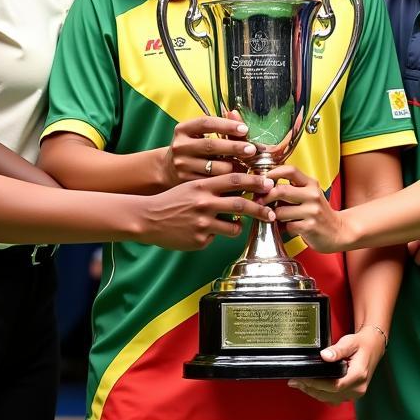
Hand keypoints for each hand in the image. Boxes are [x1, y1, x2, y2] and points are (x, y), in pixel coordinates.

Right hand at [139, 172, 274, 250]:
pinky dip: (214, 235)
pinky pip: (216, 238)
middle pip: (241, 204)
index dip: (255, 181)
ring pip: (234, 226)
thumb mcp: (192, 186)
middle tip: (271, 212)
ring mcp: (202, 223)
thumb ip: (214, 186)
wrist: (148, 218)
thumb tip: (241, 187)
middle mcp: (204, 203)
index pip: (235, 180)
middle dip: (260, 209)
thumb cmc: (173, 200)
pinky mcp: (199, 240)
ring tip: (234, 224)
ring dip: (238, 226)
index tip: (269, 184)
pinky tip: (200, 232)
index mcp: (203, 185)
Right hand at [161, 115, 256, 186]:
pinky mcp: (186, 181)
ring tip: (248, 165)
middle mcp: (180, 146)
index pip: (206, 123)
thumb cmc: (192, 147)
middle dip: (234, 147)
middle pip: (211, 146)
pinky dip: (227, 180)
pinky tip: (237, 178)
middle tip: (252, 149)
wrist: (169, 169)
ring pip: (214, 167)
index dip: (226, 125)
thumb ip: (219, 126)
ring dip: (234, 166)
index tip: (245, 129)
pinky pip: (212, 181)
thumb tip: (237, 114)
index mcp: (183, 129)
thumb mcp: (199, 134)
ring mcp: (182, 165)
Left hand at [263, 165, 349, 252]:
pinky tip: (283, 227)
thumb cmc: (318, 213)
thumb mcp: (309, 195)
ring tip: (272, 217)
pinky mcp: (310, 226)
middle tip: (258, 201)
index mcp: (311, 184)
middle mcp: (313, 195)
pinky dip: (281, 227)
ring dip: (272, 215)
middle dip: (265, 197)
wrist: (339, 232)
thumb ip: (292, 188)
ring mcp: (312, 211)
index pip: (290, 170)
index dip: (273, 172)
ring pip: (280, 211)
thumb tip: (264, 186)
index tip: (262, 179)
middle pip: (281, 190)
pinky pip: (286, 225)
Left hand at [288, 326, 387, 403]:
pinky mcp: (352, 394)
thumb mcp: (350, 342)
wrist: (373, 347)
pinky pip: (334, 398)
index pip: (334, 386)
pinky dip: (322, 394)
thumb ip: (337, 350)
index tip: (303, 378)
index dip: (317, 384)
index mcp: (358, 376)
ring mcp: (355, 393)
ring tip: (299, 384)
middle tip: (295, 381)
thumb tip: (325, 355)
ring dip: (314, 393)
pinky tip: (311, 387)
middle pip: (330, 395)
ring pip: (331, 399)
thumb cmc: (362, 344)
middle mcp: (358, 388)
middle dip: (311, 389)